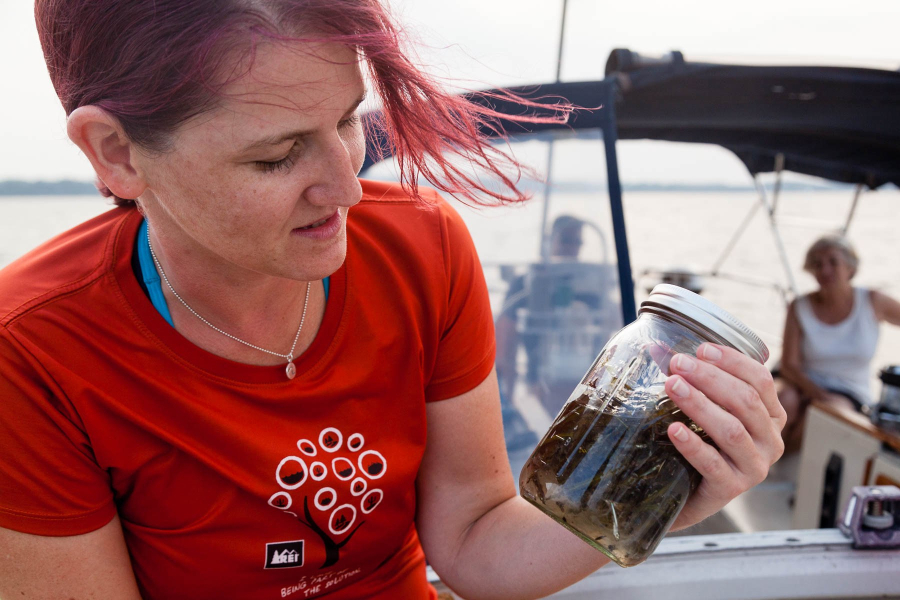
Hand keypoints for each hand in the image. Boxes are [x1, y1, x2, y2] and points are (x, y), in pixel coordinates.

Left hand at [663, 343, 785, 529]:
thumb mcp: (703, 411)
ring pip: (731, 430)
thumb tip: (656, 347)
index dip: (732, 361)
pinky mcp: (732, 490)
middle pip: (745, 401)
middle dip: (709, 378)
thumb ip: (692, 380)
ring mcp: (754, 467)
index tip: (700, 349)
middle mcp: (770, 442)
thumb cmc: (696, 443)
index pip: (760, 380)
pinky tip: (673, 430)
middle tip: (677, 364)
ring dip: (700, 404)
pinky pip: (713, 464)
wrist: (681, 495)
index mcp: (770, 417)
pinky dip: (693, 445)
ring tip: (672, 386)